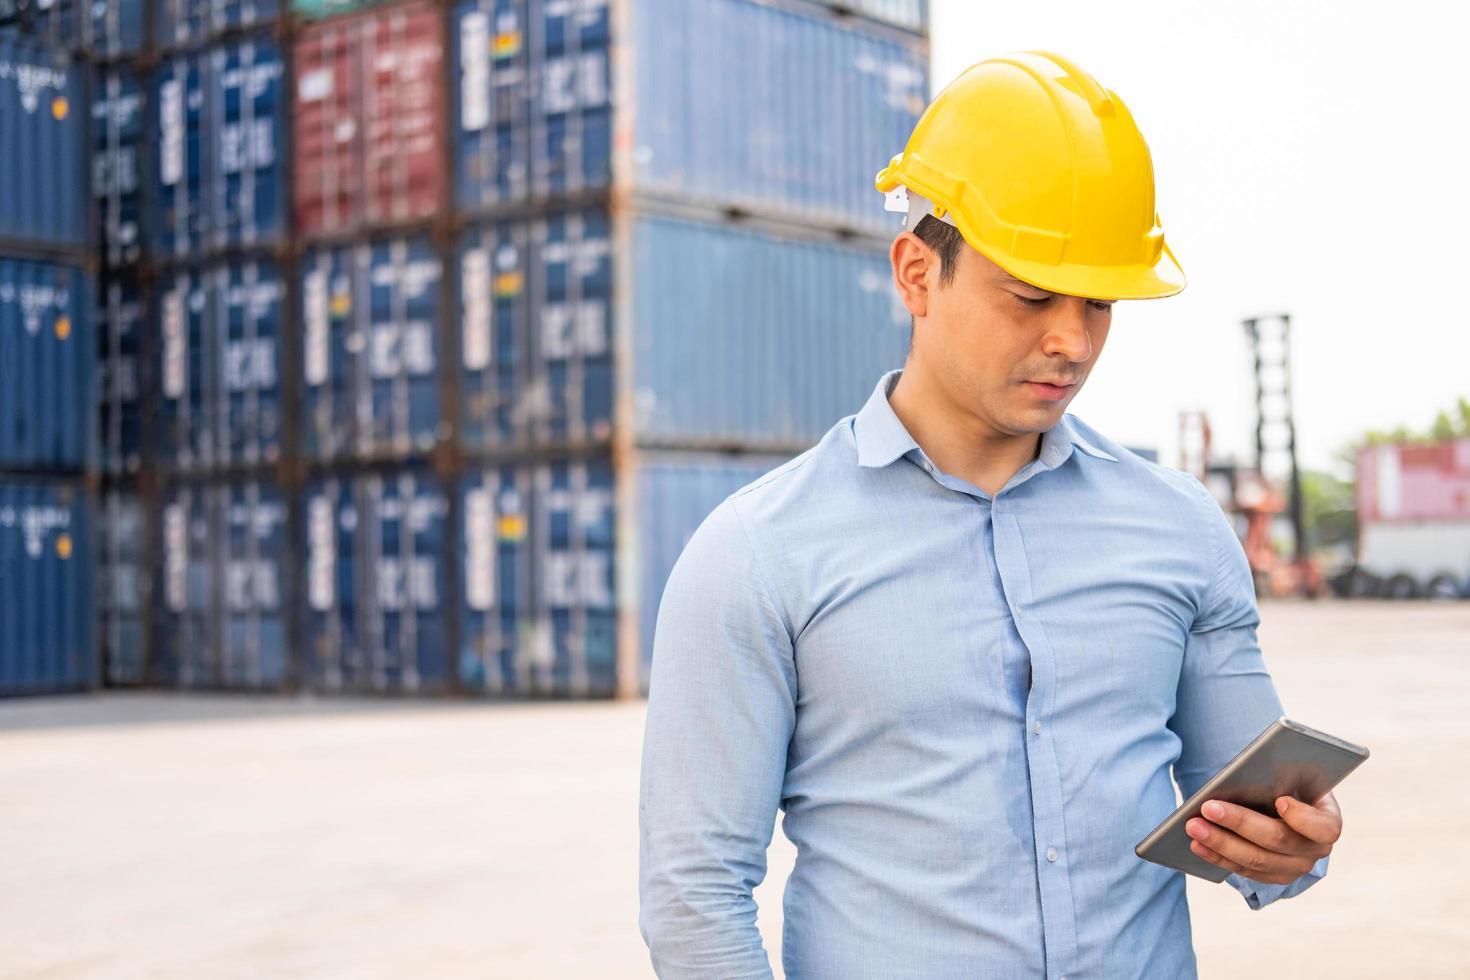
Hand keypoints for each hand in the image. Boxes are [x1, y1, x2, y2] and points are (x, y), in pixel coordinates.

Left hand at [1184, 790, 1340, 885]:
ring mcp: (1294, 867)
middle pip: (1278, 840)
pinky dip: (1218, 857)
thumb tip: (1250, 772)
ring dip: (1221, 843)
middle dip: (1240, 823)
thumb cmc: (1288, 785)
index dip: (1302, 817)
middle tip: (1208, 807)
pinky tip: (1197, 844)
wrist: (1287, 806)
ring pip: (1256, 860)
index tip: (1279, 799)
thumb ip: (1281, 775)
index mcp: (1327, 821)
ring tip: (1193, 826)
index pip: (1324, 827)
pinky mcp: (1272, 876)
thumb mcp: (1293, 776)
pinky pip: (1244, 871)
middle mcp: (1315, 849)